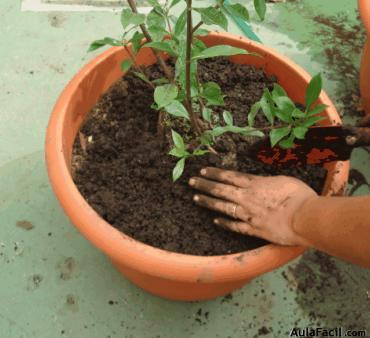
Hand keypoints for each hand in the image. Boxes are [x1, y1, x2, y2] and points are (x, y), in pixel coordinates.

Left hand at [189, 167, 317, 245]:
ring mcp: (248, 214)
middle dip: (205, 185)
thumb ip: (266, 181)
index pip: (229, 176)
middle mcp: (247, 198)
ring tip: (195, 198)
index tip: (203, 171)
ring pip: (223, 207)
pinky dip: (224, 223)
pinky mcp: (253, 229)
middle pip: (221, 190)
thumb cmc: (299, 195)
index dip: (215, 173)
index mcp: (255, 184)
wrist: (305, 218)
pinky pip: (235, 226)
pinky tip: (214, 220)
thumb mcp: (282, 180)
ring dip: (208, 202)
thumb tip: (259, 182)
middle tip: (191, 182)